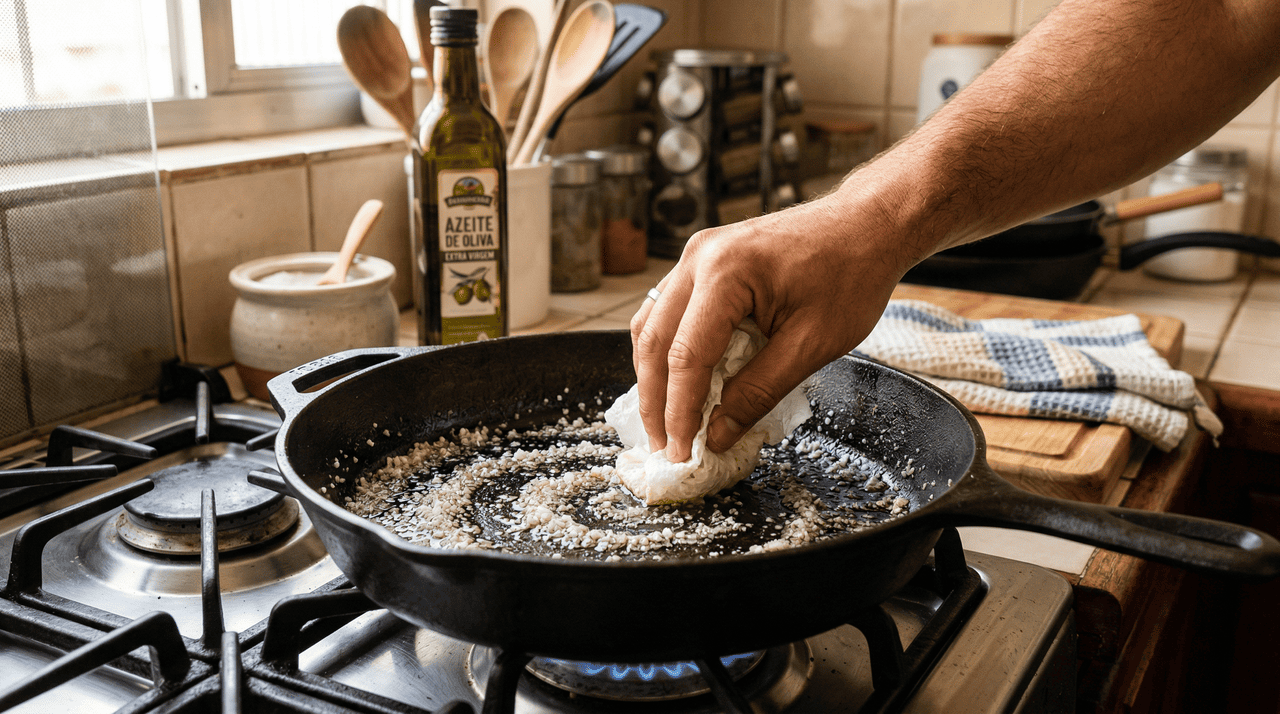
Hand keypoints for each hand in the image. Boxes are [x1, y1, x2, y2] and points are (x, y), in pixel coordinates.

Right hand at [630, 186, 922, 461]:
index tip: (682, 452)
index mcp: (726, 273)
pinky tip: (676, 382)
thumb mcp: (812, 345)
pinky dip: (667, 350)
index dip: (679, 412)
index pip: (687, 357)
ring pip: (652, 325)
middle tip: (664, 447)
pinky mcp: (704, 261)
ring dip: (653, 377)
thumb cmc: (851, 276)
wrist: (867, 225)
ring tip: (665, 422)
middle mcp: (699, 258)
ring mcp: (697, 255)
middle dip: (655, 401)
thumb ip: (759, 391)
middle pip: (655, 341)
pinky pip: (668, 310)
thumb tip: (718, 433)